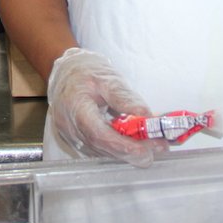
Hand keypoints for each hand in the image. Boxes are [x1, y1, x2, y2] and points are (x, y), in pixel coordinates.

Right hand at [47, 48, 162, 166]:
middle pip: (102, 147)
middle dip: (131, 152)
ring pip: (101, 151)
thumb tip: (145, 116)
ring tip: (153, 144)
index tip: (145, 148)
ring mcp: (70, 135)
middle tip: (159, 148)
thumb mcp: (107, 78)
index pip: (98, 134)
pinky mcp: (76, 139)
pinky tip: (135, 142)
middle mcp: (69, 126)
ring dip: (128, 152)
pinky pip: (99, 149)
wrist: (64, 70)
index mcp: (75, 107)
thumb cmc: (84, 71)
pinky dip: (118, 148)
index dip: (122, 145)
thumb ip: (125, 98)